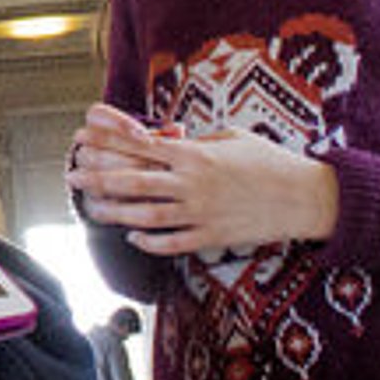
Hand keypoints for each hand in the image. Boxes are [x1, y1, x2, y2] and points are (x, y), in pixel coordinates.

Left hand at [67, 103, 336, 254]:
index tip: (81, 138)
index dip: (106, 142)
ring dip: (116, 213)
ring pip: (147, 215)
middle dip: (98, 178)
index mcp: (195, 154)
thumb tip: (170, 140)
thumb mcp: (231, 137)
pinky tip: (133, 237)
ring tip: (91, 210)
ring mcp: (202, 213)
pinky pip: (174, 242)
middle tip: (71, 176)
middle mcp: (193, 183)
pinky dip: (151, 242)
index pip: (139, 146)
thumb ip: (197, 141)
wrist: (307, 196)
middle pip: (134, 181)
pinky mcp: (214, 237)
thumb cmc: (270, 161)